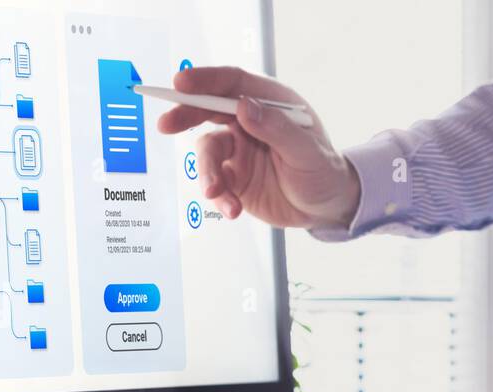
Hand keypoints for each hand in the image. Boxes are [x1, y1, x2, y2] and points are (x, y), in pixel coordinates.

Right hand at [156, 67, 360, 229]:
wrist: (326, 209)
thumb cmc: (323, 172)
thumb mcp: (307, 151)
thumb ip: (276, 128)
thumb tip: (244, 106)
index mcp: (270, 103)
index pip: (233, 83)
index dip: (205, 80)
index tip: (181, 83)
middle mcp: (249, 121)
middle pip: (209, 109)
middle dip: (185, 115)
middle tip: (166, 125)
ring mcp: (239, 149)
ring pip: (208, 152)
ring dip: (208, 173)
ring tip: (216, 194)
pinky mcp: (234, 177)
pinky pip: (215, 183)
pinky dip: (219, 197)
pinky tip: (233, 210)